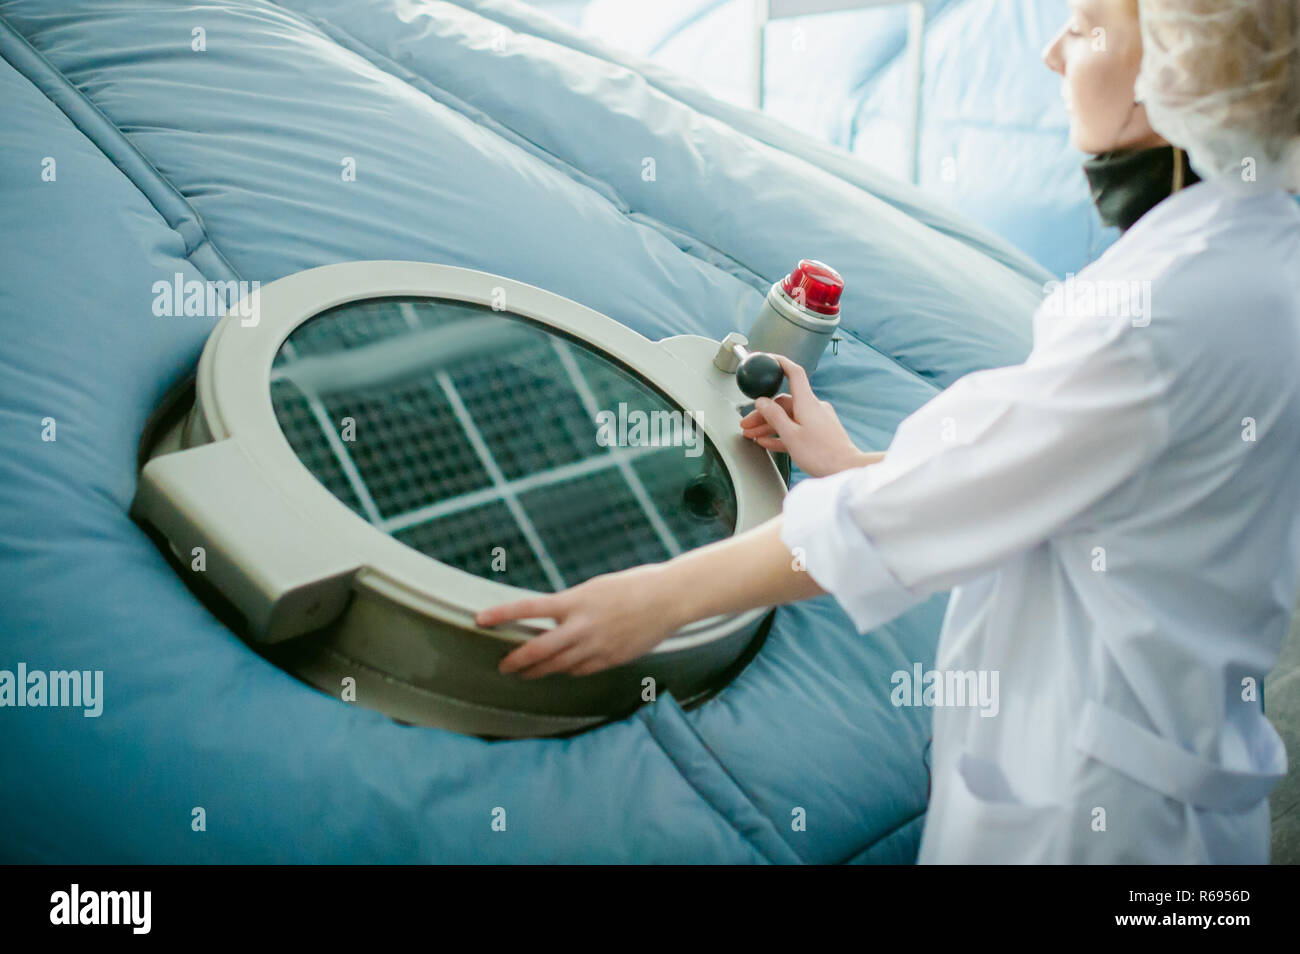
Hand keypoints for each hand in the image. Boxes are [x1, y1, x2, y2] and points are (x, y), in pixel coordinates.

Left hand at [475, 563, 682, 677]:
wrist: (669, 598)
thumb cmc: (633, 586)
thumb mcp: (595, 589)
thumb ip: (572, 605)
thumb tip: (553, 619)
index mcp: (575, 601)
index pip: (528, 608)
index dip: (501, 614)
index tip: (479, 619)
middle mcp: (581, 626)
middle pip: (538, 650)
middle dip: (516, 661)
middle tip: (503, 666)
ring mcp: (596, 646)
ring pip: (557, 666)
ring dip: (538, 671)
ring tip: (526, 673)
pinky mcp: (610, 660)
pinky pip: (581, 670)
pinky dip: (568, 670)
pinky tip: (563, 670)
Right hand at [739, 354, 876, 476]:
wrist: (845, 469)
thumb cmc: (821, 454)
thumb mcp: (790, 435)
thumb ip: (774, 416)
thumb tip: (761, 402)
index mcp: (807, 402)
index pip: (793, 373)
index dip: (780, 363)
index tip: (768, 359)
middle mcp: (814, 407)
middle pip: (784, 402)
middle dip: (763, 412)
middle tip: (747, 423)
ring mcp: (817, 420)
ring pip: (788, 417)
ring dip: (769, 425)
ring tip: (752, 435)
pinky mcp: (819, 433)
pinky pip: (796, 429)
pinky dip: (781, 433)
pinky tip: (767, 441)